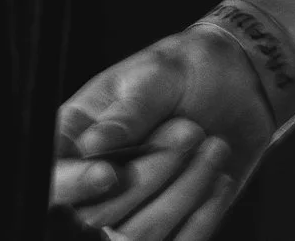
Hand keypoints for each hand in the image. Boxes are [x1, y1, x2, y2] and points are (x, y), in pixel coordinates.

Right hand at [52, 28, 274, 240]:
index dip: (75, 184)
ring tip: (214, 146)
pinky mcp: (170, 227)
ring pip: (139, 235)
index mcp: (76, 136)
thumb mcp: (157, 74)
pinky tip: (220, 178)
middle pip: (98, 214)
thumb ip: (127, 112)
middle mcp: (95, 181)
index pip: (54, 178)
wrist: (240, 81)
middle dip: (150, 174)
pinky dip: (202, 216)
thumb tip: (91, 146)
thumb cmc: (187, 70)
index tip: (110, 173)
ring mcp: (131, 210)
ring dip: (183, 191)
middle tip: (190, 130)